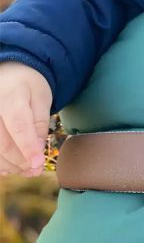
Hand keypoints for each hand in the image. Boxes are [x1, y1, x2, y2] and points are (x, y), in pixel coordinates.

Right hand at [0, 62, 52, 176]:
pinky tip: (10, 167)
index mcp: (10, 96)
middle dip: (20, 161)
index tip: (38, 163)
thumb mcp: (41, 99)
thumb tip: (36, 155)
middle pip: (2, 142)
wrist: (8, 73)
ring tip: (26, 169)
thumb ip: (39, 125)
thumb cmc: (27, 86)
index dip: (27, 147)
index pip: (18, 125)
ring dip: (8, 165)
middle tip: (35, 169)